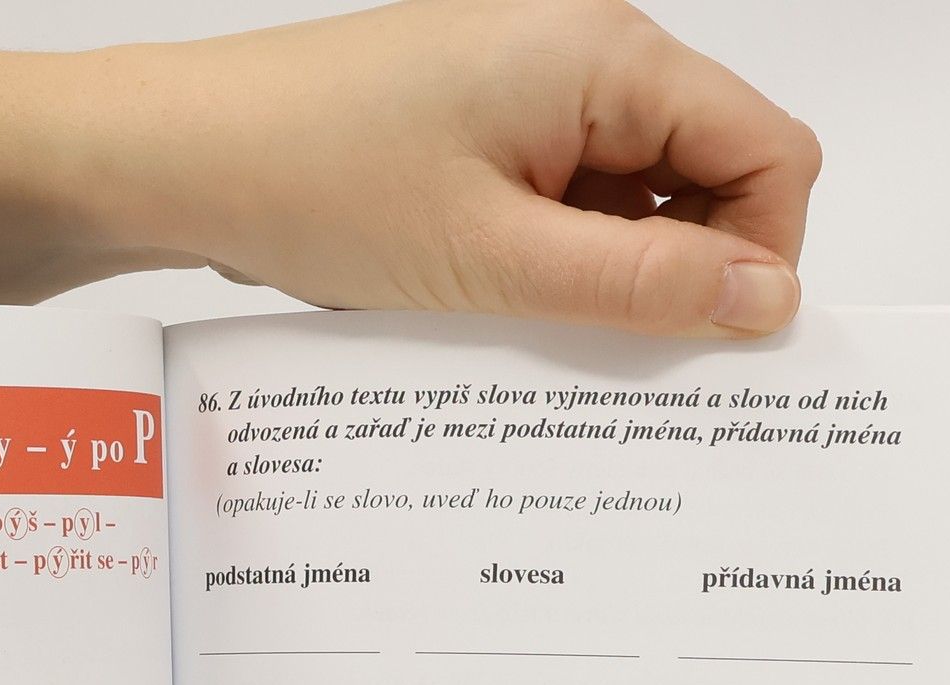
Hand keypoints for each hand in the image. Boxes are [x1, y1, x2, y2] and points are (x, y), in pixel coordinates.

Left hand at [103, 0, 820, 335]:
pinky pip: (561, 211)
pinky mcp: (483, 140)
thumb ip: (640, 282)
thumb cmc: (315, 180)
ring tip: (527, 334)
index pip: (769, 151)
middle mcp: (584, 63)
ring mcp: (531, 101)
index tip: (714, 347)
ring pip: (630, 205)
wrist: (180, 158)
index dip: (762, 255)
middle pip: (708, 176)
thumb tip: (765, 298)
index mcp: (609, 59)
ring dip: (605, 282)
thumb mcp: (496, 258)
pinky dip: (550, 270)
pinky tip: (494, 313)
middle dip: (683, 274)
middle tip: (613, 359)